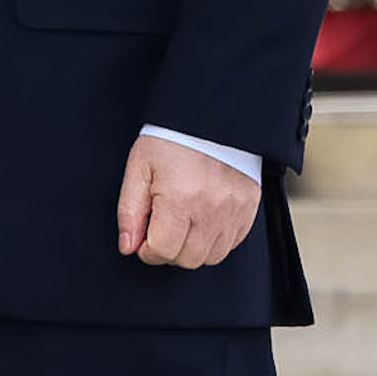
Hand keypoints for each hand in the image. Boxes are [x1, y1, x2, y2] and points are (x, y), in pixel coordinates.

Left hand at [116, 136, 258, 267]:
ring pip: (210, 257)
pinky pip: (230, 244)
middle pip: (186, 259)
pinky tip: (202, 218)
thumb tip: (128, 247)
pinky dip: (214, 239)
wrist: (209, 116)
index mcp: (180, 200)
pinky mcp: (248, 209)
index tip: (144, 234)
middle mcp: (211, 211)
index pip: (162, 251)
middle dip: (168, 249)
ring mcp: (234, 212)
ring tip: (182, 220)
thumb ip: (130, 211)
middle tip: (162, 225)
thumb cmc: (170, 139)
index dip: (146, 248)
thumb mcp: (139, 168)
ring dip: (192, 247)